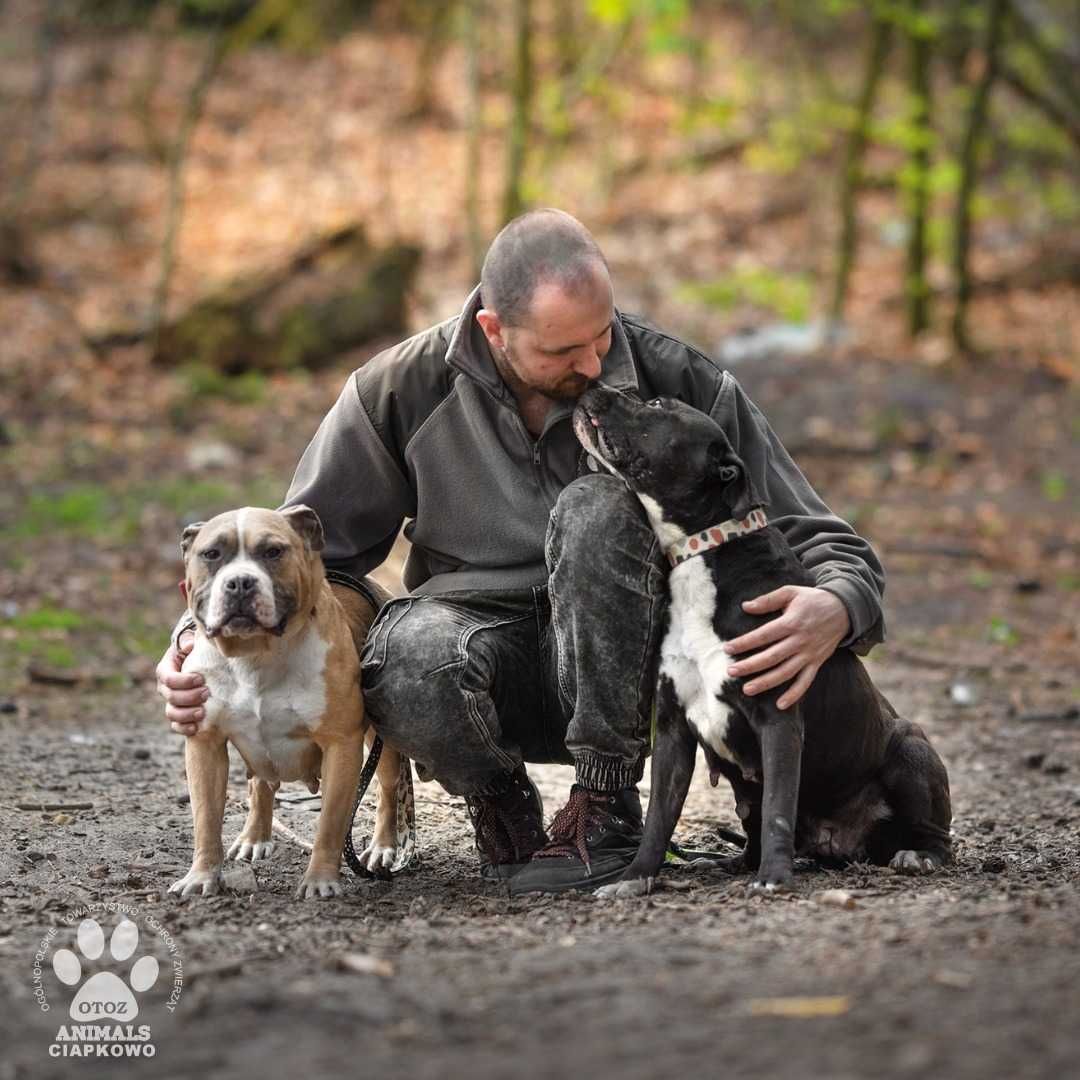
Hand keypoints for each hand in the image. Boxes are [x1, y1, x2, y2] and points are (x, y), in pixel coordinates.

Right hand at [156, 630, 205, 735]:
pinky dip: (184, 728)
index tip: (200, 679)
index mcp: (166, 670)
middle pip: (172, 697)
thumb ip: (188, 641)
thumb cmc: (196, 650)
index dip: (183, 681)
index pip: (168, 678)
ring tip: (203, 712)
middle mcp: (165, 688)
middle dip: (189, 697)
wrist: (202, 663)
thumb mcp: (190, 641)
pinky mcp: (179, 714)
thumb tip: (189, 646)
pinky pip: (176, 726)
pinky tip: (196, 728)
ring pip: (172, 713)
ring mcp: (171, 703)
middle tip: (207, 693)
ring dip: (187, 714)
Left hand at [724, 586, 848, 709]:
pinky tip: (781, 705)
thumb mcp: (791, 592)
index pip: (764, 635)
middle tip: (730, 672)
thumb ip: (768, 600)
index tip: (728, 649)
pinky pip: (806, 682)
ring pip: (785, 672)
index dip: (745, 643)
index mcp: (792, 622)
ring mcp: (809, 654)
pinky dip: (795, 694)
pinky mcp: (817, 662)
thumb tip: (745, 606)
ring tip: (747, 690)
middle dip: (750, 665)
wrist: (845, 609)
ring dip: (766, 682)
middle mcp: (800, 641)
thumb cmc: (813, 599)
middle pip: (772, 656)